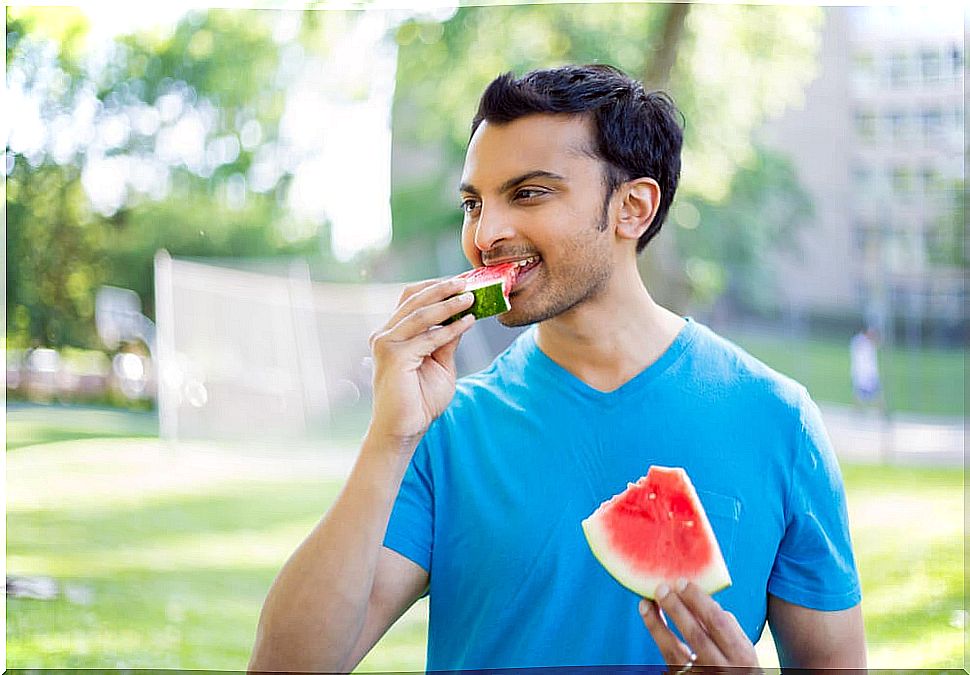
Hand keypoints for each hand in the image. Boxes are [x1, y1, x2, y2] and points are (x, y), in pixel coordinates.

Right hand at [366, 277, 475, 450]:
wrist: (405, 430)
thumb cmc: (420, 400)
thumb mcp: (440, 363)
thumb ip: (447, 340)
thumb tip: (464, 315)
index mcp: (392, 333)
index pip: (411, 299)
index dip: (434, 286)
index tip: (461, 281)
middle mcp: (385, 334)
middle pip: (414, 299)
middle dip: (443, 288)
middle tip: (468, 282)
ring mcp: (386, 344)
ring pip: (421, 314)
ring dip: (448, 303)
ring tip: (471, 297)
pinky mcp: (394, 357)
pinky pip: (428, 338)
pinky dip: (450, 329)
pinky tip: (468, 322)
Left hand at [639, 580, 759, 670]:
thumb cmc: (737, 665)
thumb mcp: (742, 648)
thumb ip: (727, 626)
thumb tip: (703, 598)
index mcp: (741, 655)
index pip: (718, 623)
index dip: (698, 601)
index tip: (682, 583)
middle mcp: (722, 668)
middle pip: (695, 635)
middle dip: (676, 609)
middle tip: (661, 589)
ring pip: (675, 650)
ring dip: (658, 623)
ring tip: (646, 603)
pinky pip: (668, 658)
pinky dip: (657, 636)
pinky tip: (649, 619)